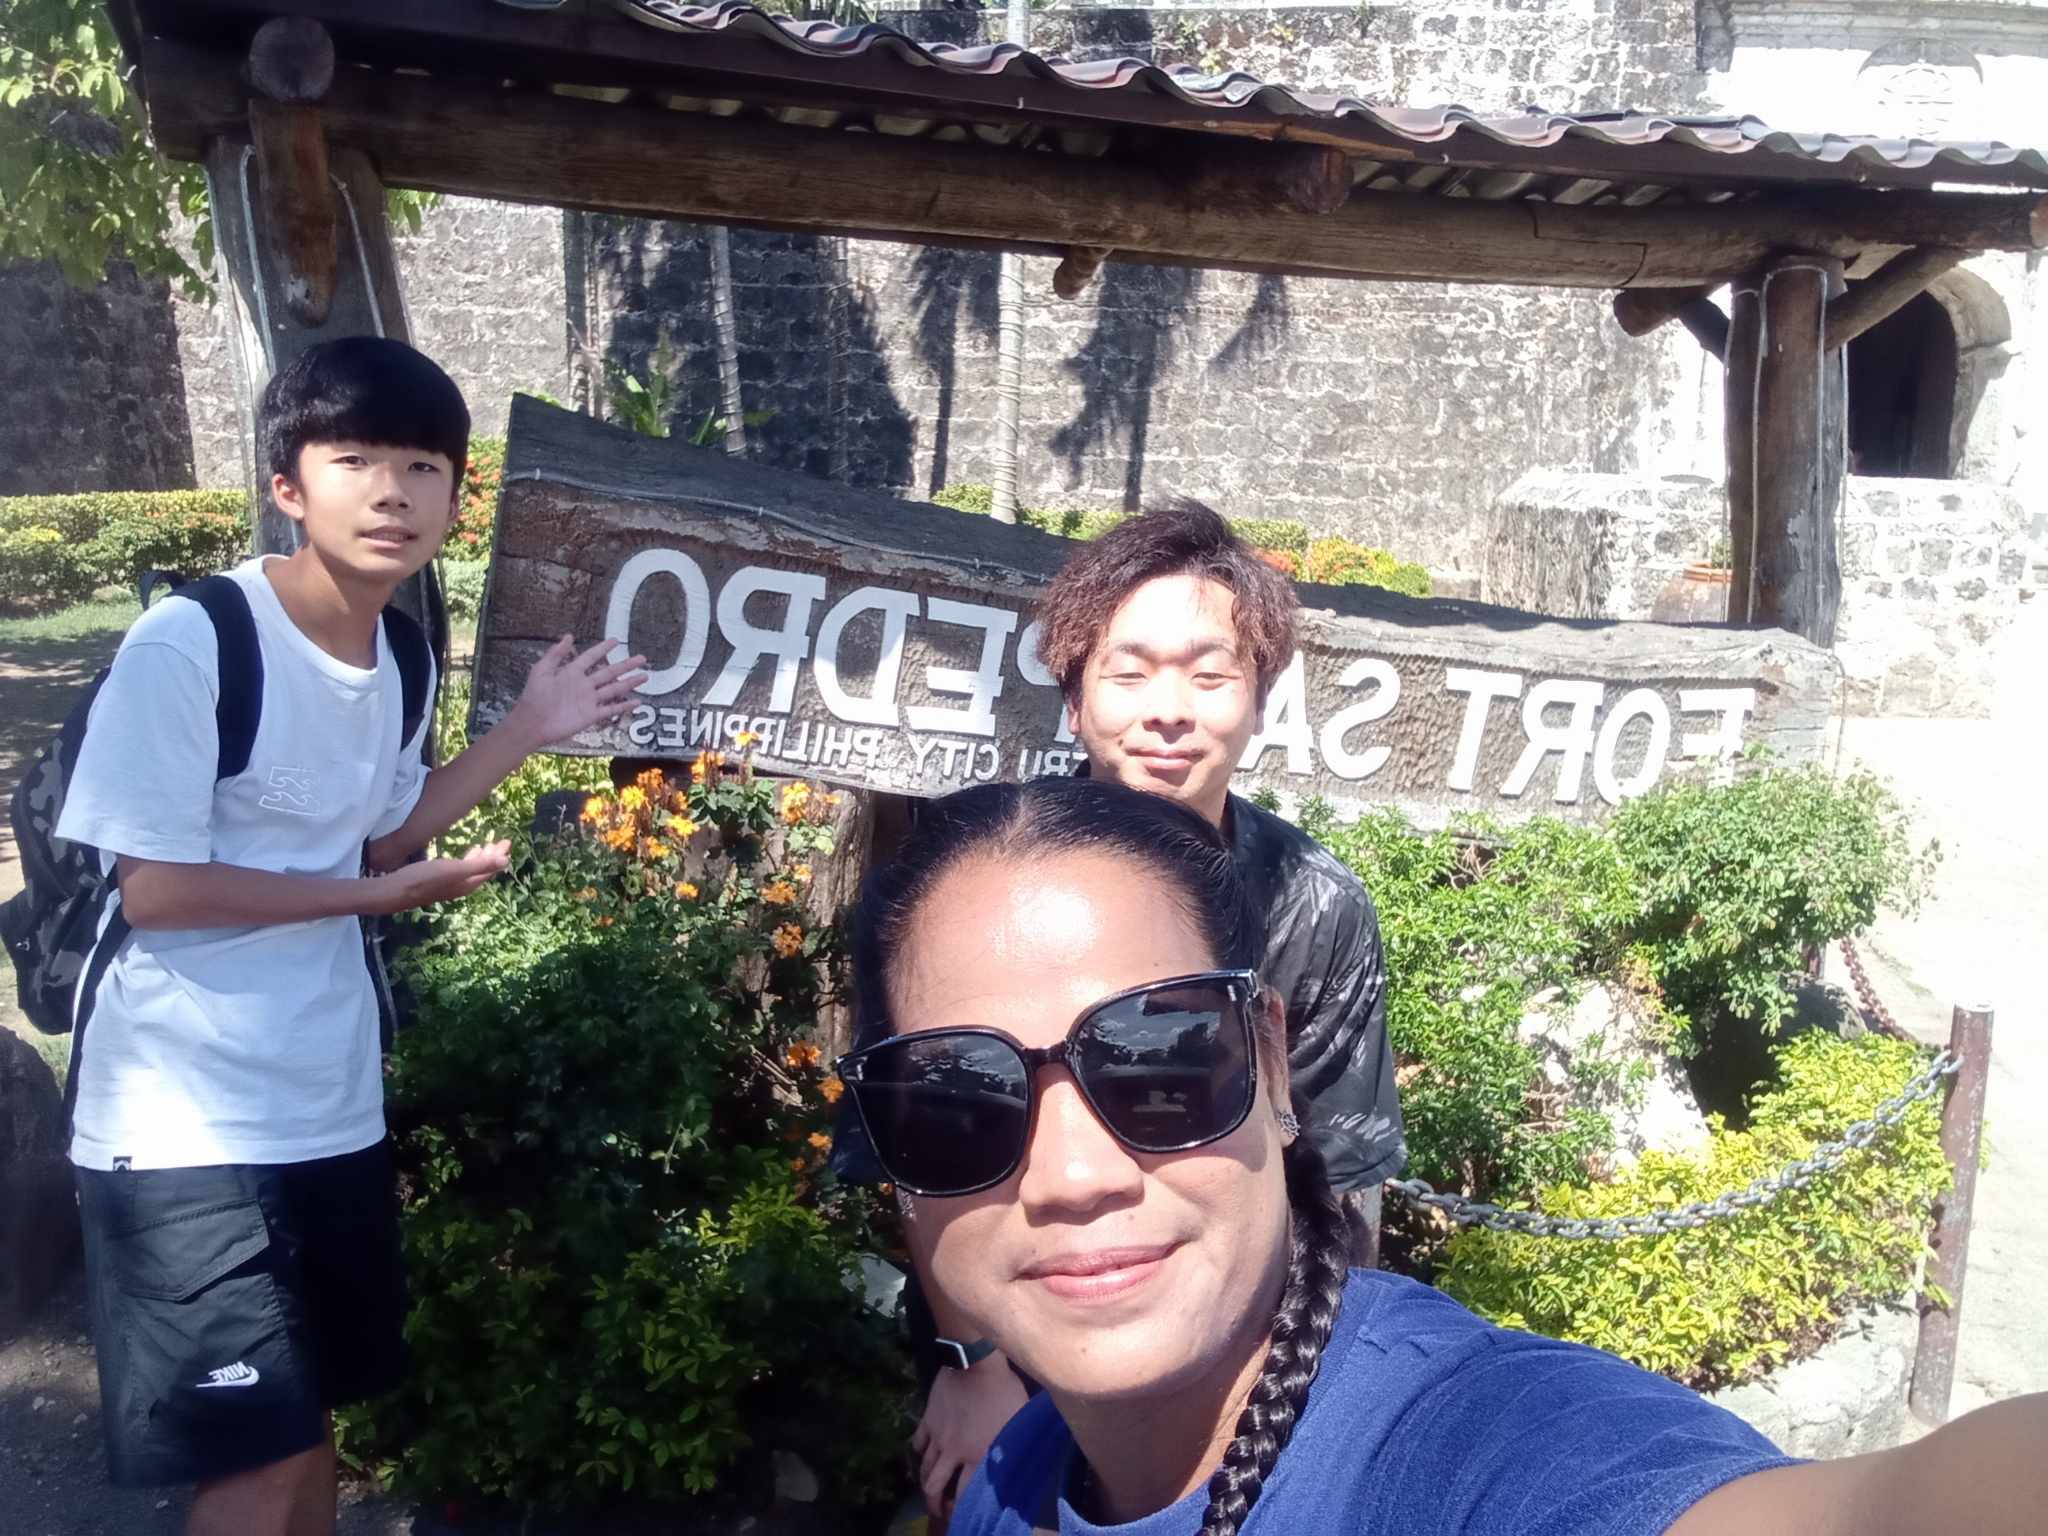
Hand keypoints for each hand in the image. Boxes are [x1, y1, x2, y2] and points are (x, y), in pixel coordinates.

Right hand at [366, 842, 510, 913]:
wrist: (394, 892)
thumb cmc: (424, 878)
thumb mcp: (455, 869)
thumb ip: (480, 865)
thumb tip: (507, 861)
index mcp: (468, 884)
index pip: (490, 869)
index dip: (500, 856)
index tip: (507, 841)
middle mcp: (461, 887)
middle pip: (482, 871)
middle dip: (492, 856)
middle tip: (499, 841)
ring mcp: (448, 886)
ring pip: (470, 871)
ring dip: (479, 859)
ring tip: (483, 847)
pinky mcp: (437, 882)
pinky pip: (458, 871)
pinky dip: (465, 862)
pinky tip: (459, 858)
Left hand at [506, 636, 646, 750]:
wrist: (532, 722)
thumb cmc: (534, 696)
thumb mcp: (541, 670)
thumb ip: (555, 654)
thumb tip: (569, 636)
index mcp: (572, 672)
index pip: (591, 657)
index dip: (603, 649)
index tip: (616, 641)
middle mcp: (584, 685)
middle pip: (609, 672)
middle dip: (626, 665)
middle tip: (641, 658)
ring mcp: (589, 700)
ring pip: (614, 689)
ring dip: (629, 683)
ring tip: (645, 676)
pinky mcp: (591, 716)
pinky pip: (610, 709)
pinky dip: (624, 706)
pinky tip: (636, 702)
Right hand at [911, 1353, 1028, 1519]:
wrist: (975, 1363)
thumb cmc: (1003, 1390)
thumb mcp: (1017, 1420)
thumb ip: (1012, 1443)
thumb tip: (1019, 1458)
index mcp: (977, 1455)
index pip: (964, 1494)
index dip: (960, 1510)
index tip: (961, 1516)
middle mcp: (953, 1452)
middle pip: (934, 1487)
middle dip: (934, 1504)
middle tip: (939, 1510)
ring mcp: (937, 1436)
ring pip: (923, 1468)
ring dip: (925, 1481)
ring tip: (929, 1488)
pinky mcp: (927, 1420)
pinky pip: (917, 1443)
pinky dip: (919, 1452)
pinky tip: (924, 1454)